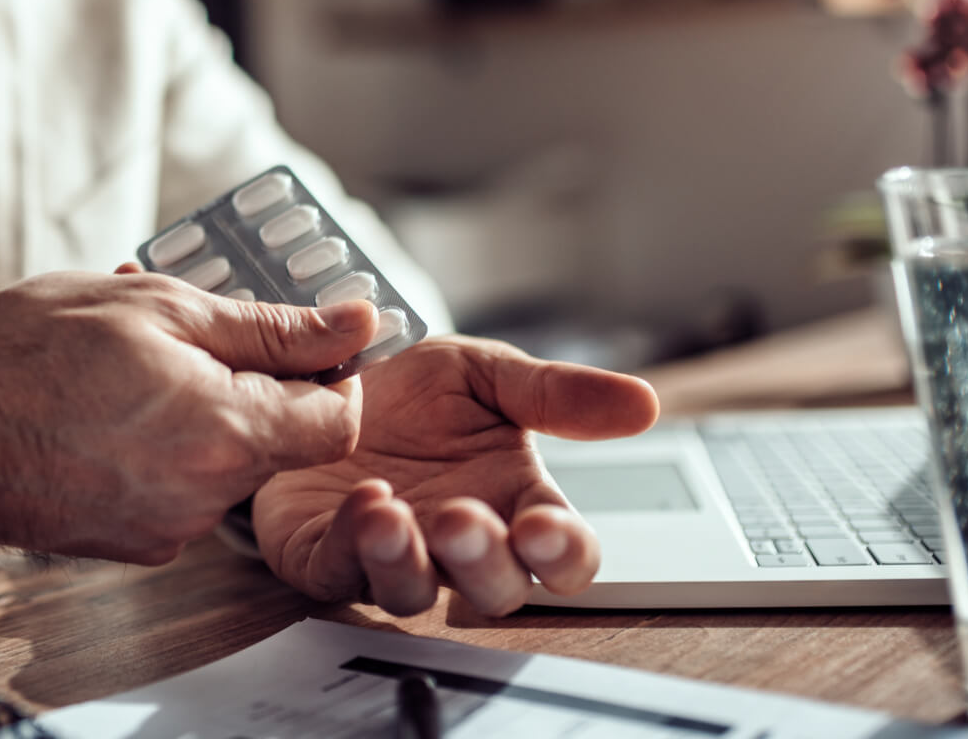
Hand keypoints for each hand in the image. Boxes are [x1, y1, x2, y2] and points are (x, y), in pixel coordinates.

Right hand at [0, 271, 377, 563]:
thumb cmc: (24, 353)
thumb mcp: (157, 306)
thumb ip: (269, 325)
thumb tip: (355, 323)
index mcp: (224, 431)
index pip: (338, 422)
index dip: (331, 376)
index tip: (300, 344)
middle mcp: (203, 496)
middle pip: (278, 442)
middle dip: (248, 385)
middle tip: (187, 335)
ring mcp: (166, 528)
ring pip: (224, 463)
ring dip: (199, 412)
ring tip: (130, 366)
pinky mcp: (132, 543)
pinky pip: (178, 490)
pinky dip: (161, 448)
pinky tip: (107, 410)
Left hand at [252, 335, 658, 615]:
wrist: (324, 371)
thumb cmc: (415, 388)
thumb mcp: (488, 373)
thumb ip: (558, 393)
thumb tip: (643, 403)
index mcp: (513, 503)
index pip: (562, 554)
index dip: (561, 554)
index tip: (544, 528)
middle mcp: (458, 542)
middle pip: (493, 590)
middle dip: (481, 563)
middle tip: (461, 520)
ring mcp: (393, 557)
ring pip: (412, 596)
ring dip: (406, 564)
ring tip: (391, 515)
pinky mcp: (323, 557)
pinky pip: (338, 574)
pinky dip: (348, 548)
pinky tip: (360, 503)